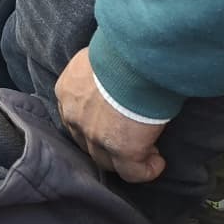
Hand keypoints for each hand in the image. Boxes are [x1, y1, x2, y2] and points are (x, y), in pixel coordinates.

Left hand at [56, 48, 166, 182]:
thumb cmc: (119, 51)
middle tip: (128, 136)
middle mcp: (74, 116)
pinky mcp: (122, 150)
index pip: (74, 116)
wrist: (134, 59)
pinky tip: (157, 162)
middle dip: (104, 143)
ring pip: (105, 160)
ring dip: (124, 158)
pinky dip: (145, 170)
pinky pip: (132, 172)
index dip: (92, 121)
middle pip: (85, 141)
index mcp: (66, 91)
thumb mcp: (96, 59)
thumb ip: (97, 73)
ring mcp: (95, 136)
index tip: (111, 118)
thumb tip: (110, 75)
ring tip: (146, 150)